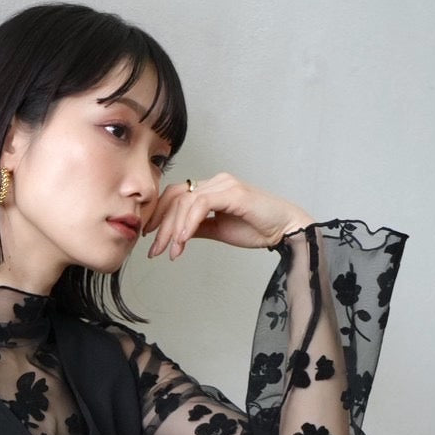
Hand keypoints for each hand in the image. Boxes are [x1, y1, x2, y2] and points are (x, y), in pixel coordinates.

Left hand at [143, 172, 315, 259]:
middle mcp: (216, 182)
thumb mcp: (218, 230)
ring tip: (171, 252)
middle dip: (161, 226)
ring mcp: (224, 184)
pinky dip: (188, 223)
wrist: (285, 229)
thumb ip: (198, 228)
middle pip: (176, 197)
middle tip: (154, 251)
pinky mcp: (232, 192)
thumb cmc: (257, 228)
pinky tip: (183, 242)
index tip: (150, 237)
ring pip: (185, 201)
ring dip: (174, 230)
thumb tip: (176, 234)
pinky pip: (201, 204)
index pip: (176, 196)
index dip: (159, 215)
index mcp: (212, 189)